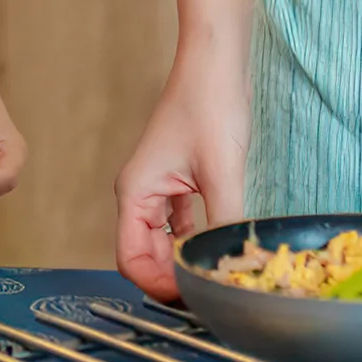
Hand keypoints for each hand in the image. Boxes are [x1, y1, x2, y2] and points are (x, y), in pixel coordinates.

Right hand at [115, 51, 249, 300]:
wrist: (215, 62)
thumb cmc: (209, 103)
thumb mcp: (221, 170)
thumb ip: (223, 225)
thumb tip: (230, 269)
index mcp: (136, 191)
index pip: (131, 259)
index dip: (158, 286)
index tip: (193, 299)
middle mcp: (140, 193)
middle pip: (145, 256)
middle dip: (173, 279)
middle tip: (213, 291)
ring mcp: (159, 187)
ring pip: (162, 243)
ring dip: (185, 263)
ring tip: (218, 274)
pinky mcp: (179, 181)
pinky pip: (179, 226)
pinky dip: (195, 242)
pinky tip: (219, 248)